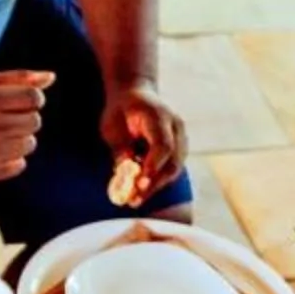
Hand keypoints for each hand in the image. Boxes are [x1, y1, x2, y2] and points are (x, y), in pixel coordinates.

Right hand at [0, 70, 52, 182]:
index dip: (31, 97)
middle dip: (25, 115)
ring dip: (20, 136)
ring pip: (30, 144)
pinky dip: (13, 156)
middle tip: (6, 114)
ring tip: (1, 130)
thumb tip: (52, 77)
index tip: (19, 98)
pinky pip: (20, 165)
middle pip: (34, 121)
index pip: (33, 98)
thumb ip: (19, 79)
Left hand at [99, 84, 186, 206]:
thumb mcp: (112, 124)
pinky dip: (158, 180)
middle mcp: (176, 125)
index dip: (153, 167)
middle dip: (154, 183)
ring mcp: (181, 136)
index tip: (139, 185)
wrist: (136, 93)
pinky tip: (142, 189)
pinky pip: (172, 167)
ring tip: (136, 199)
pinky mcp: (180, 147)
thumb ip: (120, 147)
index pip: (163, 145)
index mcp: (159, 115)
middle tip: (135, 199)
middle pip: (173, 160)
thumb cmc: (121, 109)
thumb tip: (125, 172)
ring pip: (175, 167)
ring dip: (156, 186)